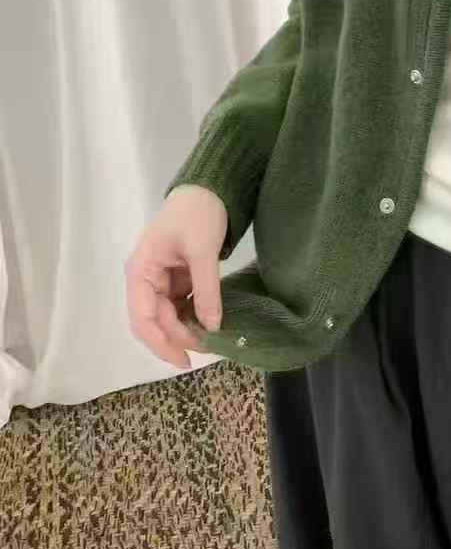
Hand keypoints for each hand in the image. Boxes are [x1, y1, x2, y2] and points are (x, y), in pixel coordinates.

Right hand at [124, 185, 226, 367]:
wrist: (208, 189)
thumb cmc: (198, 214)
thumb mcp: (203, 252)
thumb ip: (206, 291)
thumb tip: (212, 327)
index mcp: (140, 271)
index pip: (143, 318)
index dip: (161, 343)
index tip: (185, 360)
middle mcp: (145, 279)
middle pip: (155, 322)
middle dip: (177, 339)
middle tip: (207, 350)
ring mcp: (160, 280)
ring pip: (167, 317)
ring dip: (185, 330)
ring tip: (211, 341)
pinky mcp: (176, 278)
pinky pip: (180, 306)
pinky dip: (192, 317)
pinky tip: (209, 324)